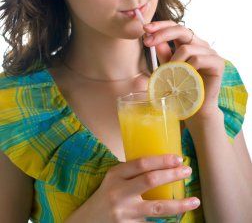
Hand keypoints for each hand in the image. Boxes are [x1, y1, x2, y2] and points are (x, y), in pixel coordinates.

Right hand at [78, 155, 199, 221]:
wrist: (86, 222)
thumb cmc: (105, 196)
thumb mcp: (113, 179)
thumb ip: (131, 172)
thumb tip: (161, 164)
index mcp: (115, 175)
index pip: (141, 163)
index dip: (161, 159)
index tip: (178, 158)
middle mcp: (119, 192)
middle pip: (150, 180)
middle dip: (172, 175)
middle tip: (188, 170)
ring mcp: (124, 213)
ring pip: (157, 208)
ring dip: (179, 204)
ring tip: (195, 201)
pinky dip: (167, 222)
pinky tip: (180, 219)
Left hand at [143, 21, 224, 120]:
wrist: (195, 108)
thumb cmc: (181, 88)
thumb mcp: (168, 68)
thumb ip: (163, 53)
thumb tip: (153, 38)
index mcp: (189, 43)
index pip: (175, 27)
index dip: (160, 25)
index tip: (145, 29)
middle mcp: (200, 45)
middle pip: (181, 29)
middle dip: (162, 34)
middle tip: (148, 42)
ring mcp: (210, 53)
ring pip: (187, 47)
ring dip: (173, 61)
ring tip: (169, 74)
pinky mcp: (218, 63)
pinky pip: (199, 59)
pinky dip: (187, 67)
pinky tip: (183, 77)